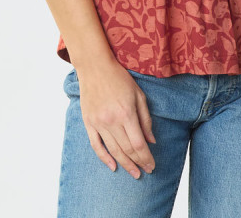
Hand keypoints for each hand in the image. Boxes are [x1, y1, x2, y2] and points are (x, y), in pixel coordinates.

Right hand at [73, 58, 156, 178]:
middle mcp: (112, 121)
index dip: (146, 157)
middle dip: (138, 163)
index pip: (138, 144)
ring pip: (113, 150)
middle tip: (145, 171)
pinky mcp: (88, 123)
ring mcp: (98, 123)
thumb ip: (145, 119)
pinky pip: (96, 145)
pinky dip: (104, 158)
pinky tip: (113, 166)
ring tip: (134, 173)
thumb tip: (151, 140)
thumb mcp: (138, 94)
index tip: (152, 165)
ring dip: (124, 164)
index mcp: (126, 113)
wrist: (95, 67)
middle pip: (126, 150)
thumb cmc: (120, 78)